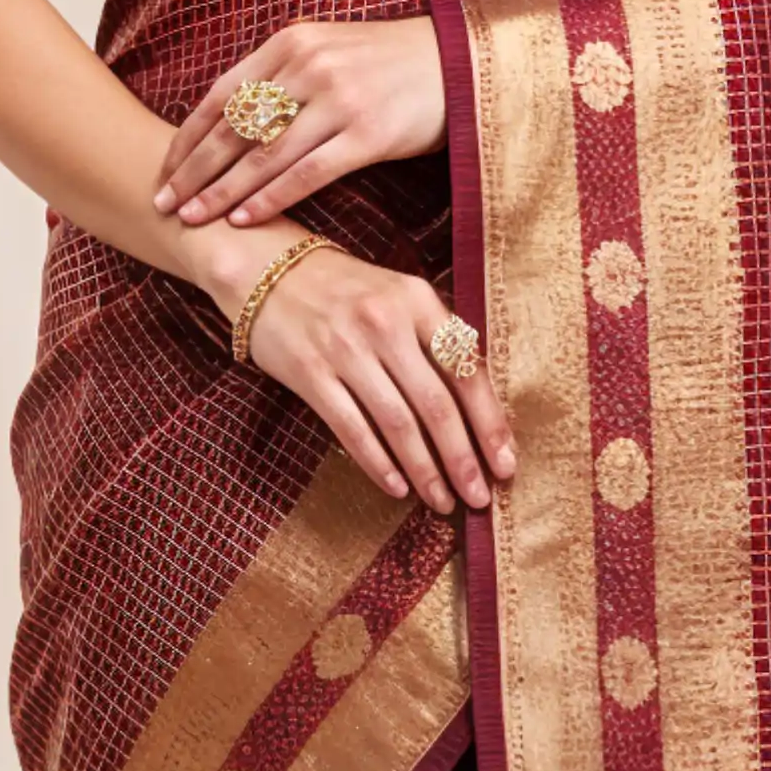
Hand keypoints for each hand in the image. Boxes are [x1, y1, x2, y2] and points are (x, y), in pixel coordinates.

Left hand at [155, 16, 444, 228]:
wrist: (457, 62)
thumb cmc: (386, 66)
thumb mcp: (327, 52)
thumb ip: (280, 78)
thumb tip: (228, 123)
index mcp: (290, 43)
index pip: (220, 96)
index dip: (186, 139)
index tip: (162, 172)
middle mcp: (307, 66)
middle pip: (234, 127)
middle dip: (193, 170)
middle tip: (163, 204)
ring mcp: (338, 98)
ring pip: (264, 154)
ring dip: (222, 191)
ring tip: (192, 220)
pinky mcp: (367, 133)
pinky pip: (307, 173)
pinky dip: (271, 198)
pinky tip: (244, 219)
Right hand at [226, 241, 514, 514]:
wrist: (266, 270)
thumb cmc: (345, 291)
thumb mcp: (398, 296)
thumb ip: (435, 339)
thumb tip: (479, 409)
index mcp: (417, 300)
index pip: (467, 371)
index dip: (489, 424)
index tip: (505, 464)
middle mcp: (385, 323)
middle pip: (437, 405)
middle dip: (462, 459)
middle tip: (478, 498)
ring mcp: (345, 349)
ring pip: (397, 423)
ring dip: (425, 470)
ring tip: (442, 500)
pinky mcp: (310, 373)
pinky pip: (352, 428)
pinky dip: (378, 463)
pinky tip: (397, 488)